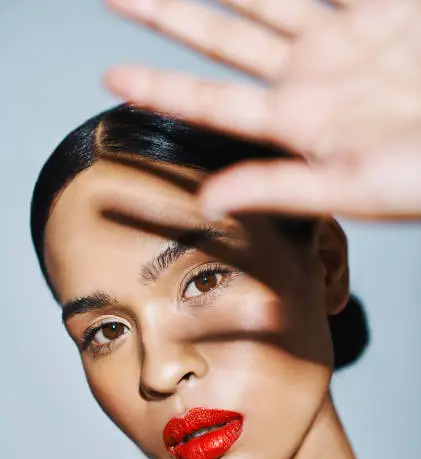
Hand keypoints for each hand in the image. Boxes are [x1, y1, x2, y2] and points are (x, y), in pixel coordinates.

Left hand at [104, 0, 420, 221]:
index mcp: (299, 121)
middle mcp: (313, 75)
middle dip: (169, 16)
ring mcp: (346, 37)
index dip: (161, 88)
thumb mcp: (351, 188)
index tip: (112, 77)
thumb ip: (279, 187)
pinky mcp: (385, 9)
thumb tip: (210, 202)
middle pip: (223, 38)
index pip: (213, 102)